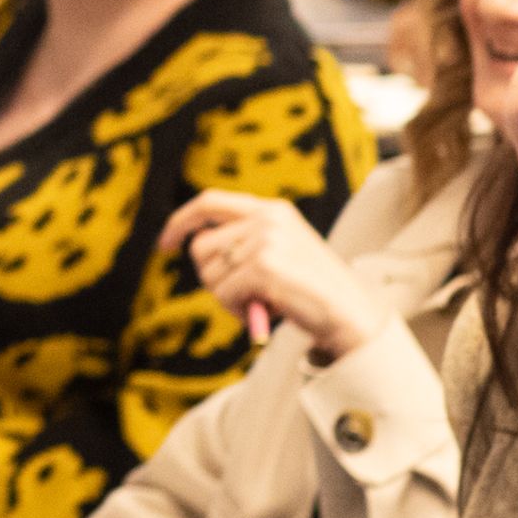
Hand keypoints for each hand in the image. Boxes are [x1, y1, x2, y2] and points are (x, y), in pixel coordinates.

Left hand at [158, 189, 394, 362]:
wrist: (353, 314)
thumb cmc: (313, 292)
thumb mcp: (282, 254)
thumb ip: (244, 244)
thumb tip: (196, 249)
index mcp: (272, 210)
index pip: (210, 202)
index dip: (181, 221)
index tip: (164, 243)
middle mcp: (267, 218)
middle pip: (201, 247)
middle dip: (212, 277)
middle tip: (243, 295)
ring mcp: (265, 240)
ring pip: (210, 275)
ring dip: (228, 298)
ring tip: (263, 303)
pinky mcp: (264, 266)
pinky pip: (225, 293)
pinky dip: (238, 309)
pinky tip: (267, 311)